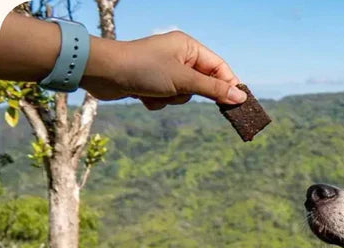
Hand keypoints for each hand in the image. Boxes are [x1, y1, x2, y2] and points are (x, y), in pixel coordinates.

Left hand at [81, 30, 246, 108]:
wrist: (104, 73)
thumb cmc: (144, 69)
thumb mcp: (183, 80)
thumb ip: (213, 90)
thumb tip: (240, 97)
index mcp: (189, 47)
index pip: (220, 67)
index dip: (230, 85)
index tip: (239, 104)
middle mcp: (179, 56)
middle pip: (203, 83)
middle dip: (191, 93)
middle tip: (185, 97)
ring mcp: (166, 70)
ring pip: (185, 95)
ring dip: (172, 99)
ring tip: (156, 91)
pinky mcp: (154, 83)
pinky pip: (168, 99)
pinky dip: (159, 102)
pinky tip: (143, 95)